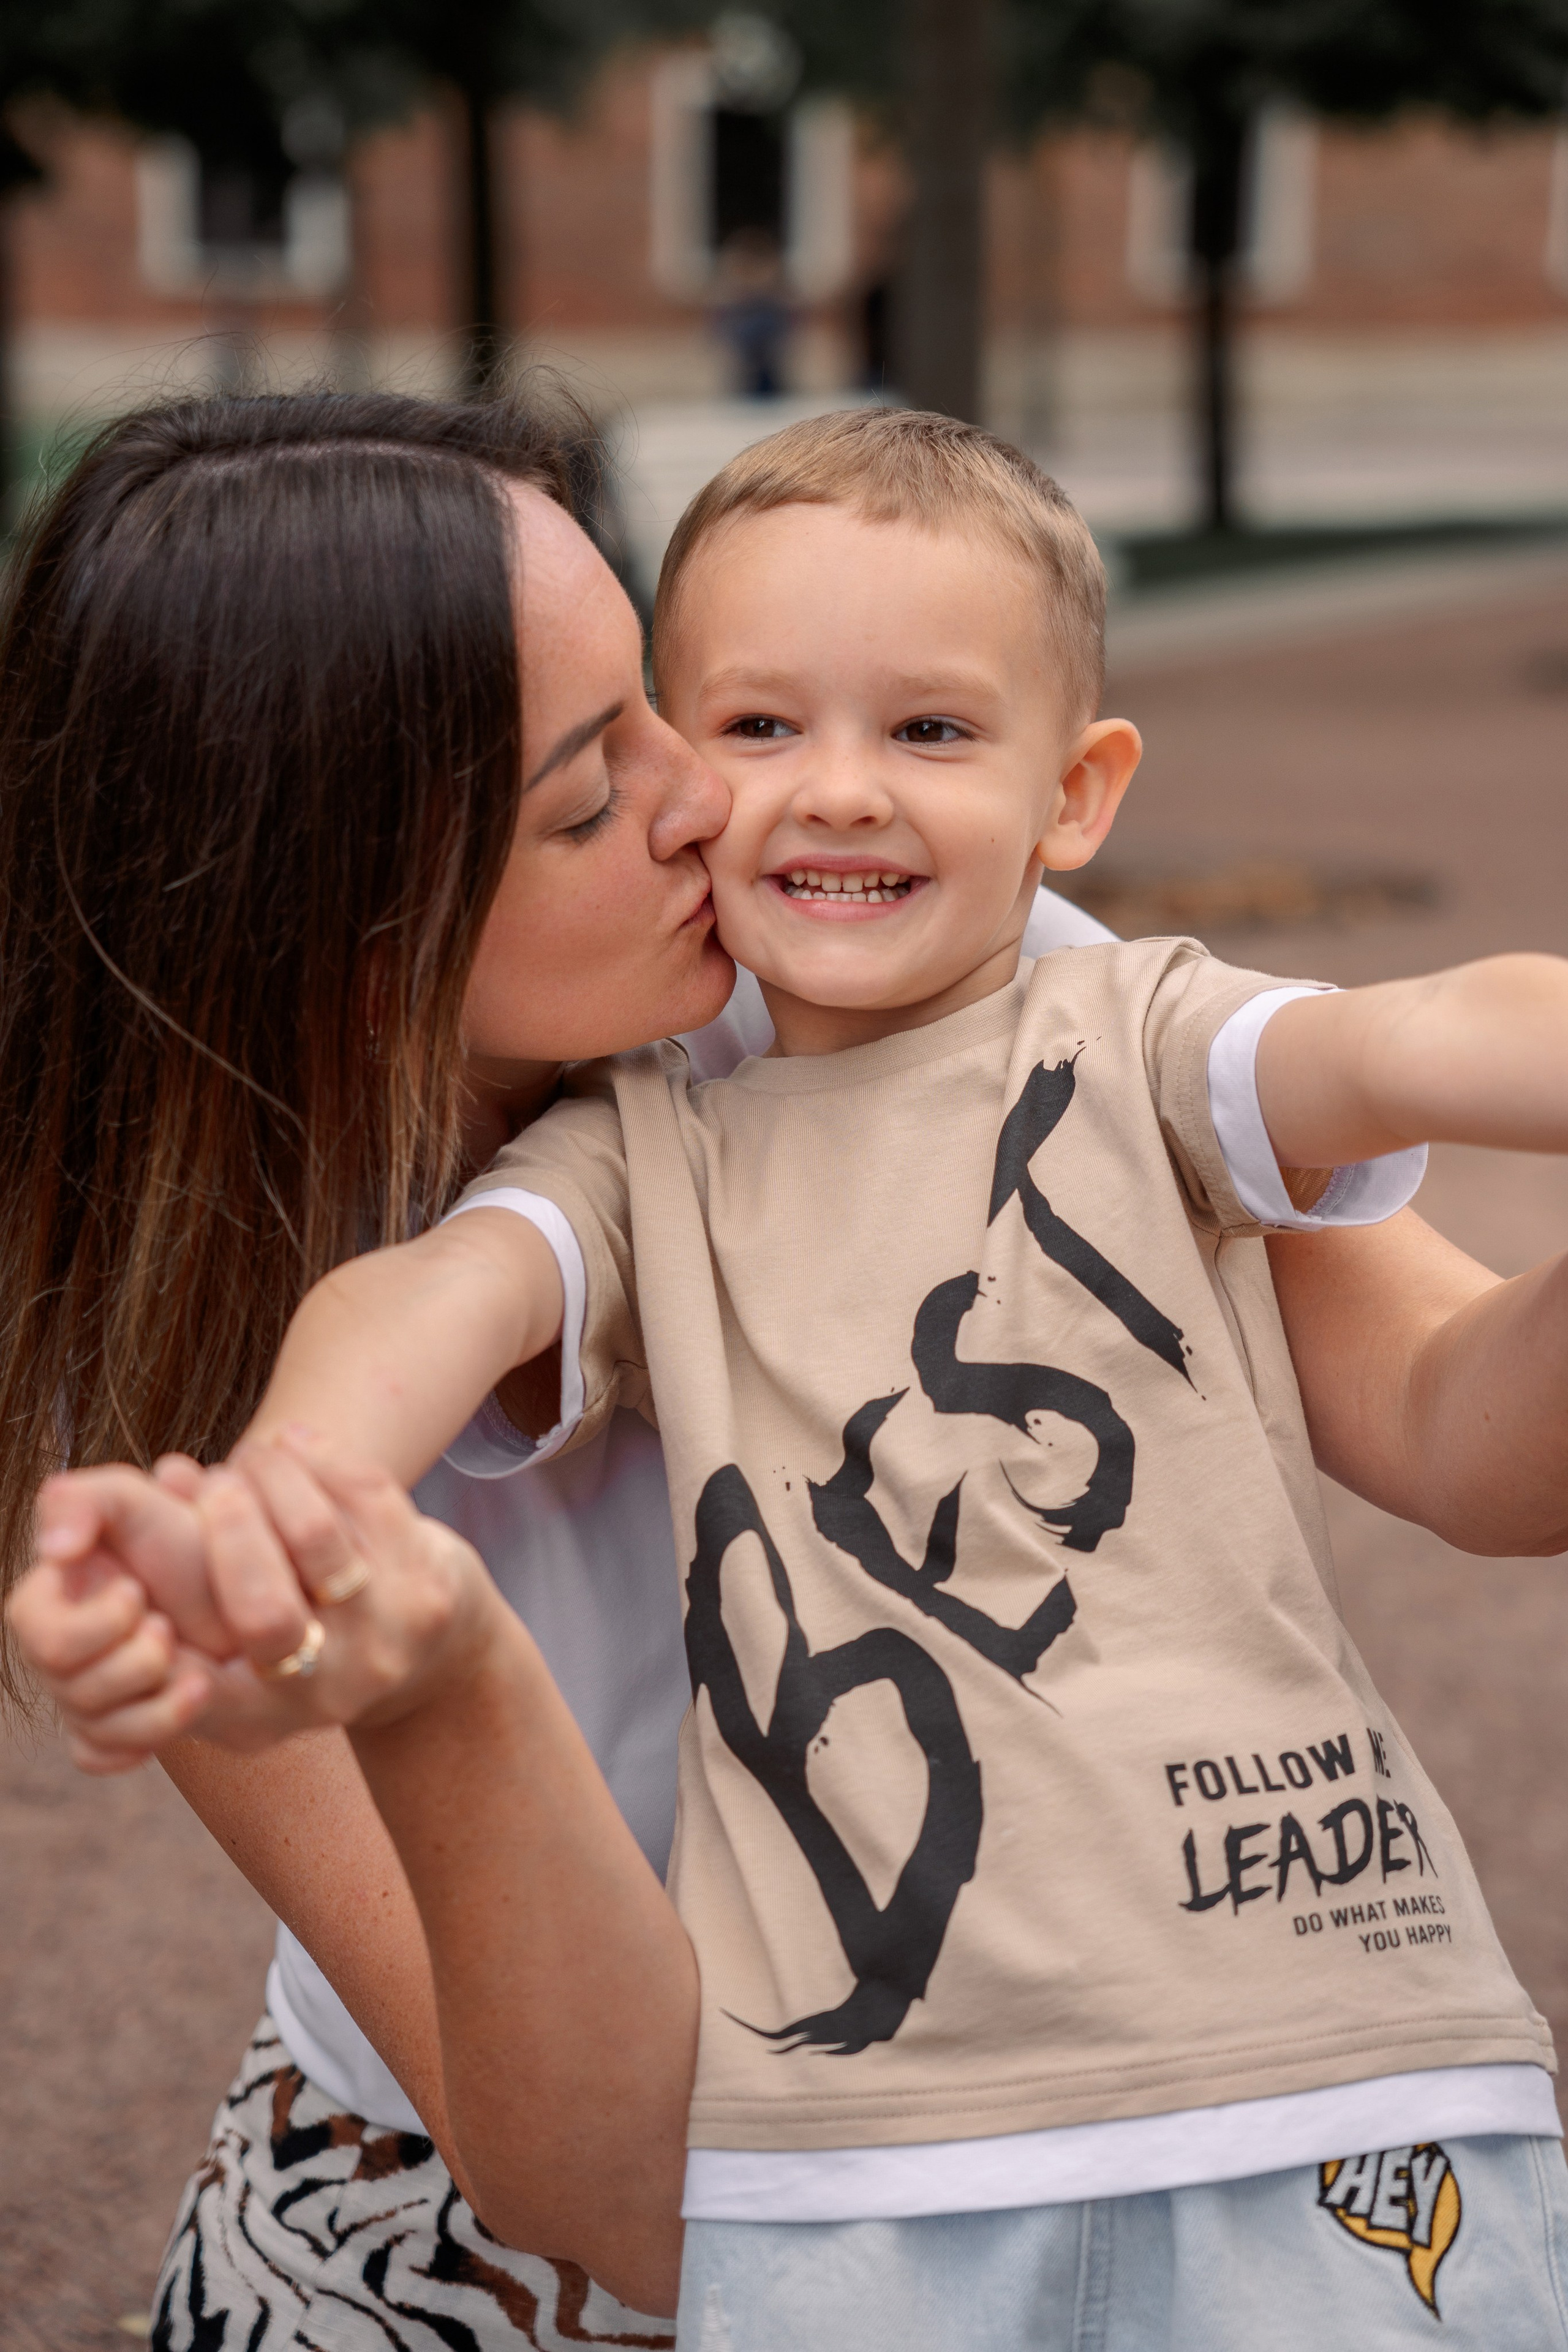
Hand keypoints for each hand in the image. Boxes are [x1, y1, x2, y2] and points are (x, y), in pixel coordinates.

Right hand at [8, 1435, 495, 1771]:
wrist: (432, 1646)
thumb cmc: (296, 1615)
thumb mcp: (219, 1626)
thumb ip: (152, 1569)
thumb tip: (103, 1511)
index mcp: (242, 1715)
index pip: (175, 1681)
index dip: (150, 1612)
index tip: (141, 1564)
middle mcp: (313, 1698)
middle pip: (261, 1612)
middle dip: (225, 1529)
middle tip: (208, 1481)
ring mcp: (380, 1648)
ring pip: (317, 1542)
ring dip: (272, 1478)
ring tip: (251, 1457)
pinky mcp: (428, 1594)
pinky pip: (368, 1502)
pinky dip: (321, 1459)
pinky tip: (294, 1443)